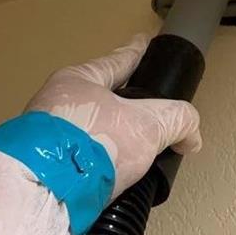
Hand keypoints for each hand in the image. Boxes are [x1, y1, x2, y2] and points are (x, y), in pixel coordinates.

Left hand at [26, 34, 201, 199]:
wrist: (45, 192)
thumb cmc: (94, 142)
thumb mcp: (149, 125)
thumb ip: (177, 120)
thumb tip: (190, 137)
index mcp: (77, 82)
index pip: (116, 62)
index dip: (135, 52)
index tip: (142, 42)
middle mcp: (56, 106)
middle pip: (100, 101)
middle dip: (123, 107)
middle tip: (145, 112)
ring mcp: (46, 140)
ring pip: (90, 135)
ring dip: (112, 145)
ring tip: (134, 158)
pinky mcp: (45, 172)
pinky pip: (81, 165)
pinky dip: (100, 172)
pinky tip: (115, 184)